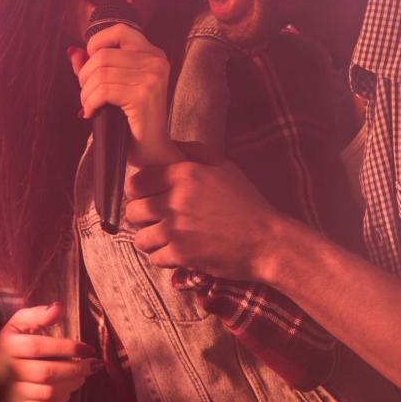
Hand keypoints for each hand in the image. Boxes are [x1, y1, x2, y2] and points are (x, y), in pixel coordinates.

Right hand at [0, 303, 100, 401]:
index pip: (38, 346)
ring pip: (48, 392)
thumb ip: (39, 314)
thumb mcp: (21, 322)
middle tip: (92, 364)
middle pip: (46, 372)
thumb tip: (59, 307)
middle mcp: (6, 370)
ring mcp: (11, 392)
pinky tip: (68, 387)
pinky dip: (62, 398)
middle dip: (75, 368)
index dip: (66, 347)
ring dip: (71, 384)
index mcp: (7, 345)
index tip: (87, 348)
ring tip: (82, 375)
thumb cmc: (14, 341)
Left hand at [70, 23, 181, 166]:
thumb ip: (94, 66)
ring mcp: (152, 77)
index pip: (119, 30)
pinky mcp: (144, 95)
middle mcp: (156, 61)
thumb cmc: (132, 120)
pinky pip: (103, 90)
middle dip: (85, 77)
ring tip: (89, 106)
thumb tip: (72, 52)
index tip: (90, 68)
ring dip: (86, 93)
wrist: (151, 151)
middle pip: (102, 55)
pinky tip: (91, 113)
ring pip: (100, 73)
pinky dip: (90, 102)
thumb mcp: (114, 86)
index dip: (96, 45)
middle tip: (87, 95)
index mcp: (153, 54)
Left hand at [124, 141, 282, 280]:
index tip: (146, 196)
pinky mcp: (181, 255)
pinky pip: (154, 257)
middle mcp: (175, 200)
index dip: (138, 190)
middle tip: (156, 218)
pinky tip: (176, 250)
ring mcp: (176, 229)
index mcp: (184, 175)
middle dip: (142, 215)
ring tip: (165, 236)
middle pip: (133, 210)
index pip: (136, 182)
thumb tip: (169, 144)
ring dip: (151, 238)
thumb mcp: (224, 166)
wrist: (267, 240)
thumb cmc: (247, 202)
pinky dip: (163, 256)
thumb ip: (194, 151)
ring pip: (140, 237)